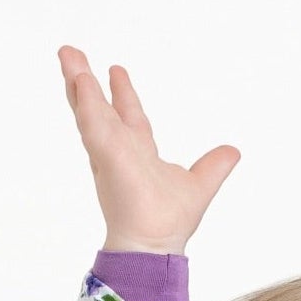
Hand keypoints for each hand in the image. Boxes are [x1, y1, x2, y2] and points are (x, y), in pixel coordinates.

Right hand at [58, 47, 240, 252]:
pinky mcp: (104, 155)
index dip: (123, 95)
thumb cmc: (169, 225)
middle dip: (85, 81)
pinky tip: (78, 78)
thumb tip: (233, 152)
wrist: (155, 247)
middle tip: (71, 53)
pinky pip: (91, 121)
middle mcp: (120, 150)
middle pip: (99, 108)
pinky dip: (84, 99)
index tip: (116, 71)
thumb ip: (213, 167)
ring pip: (89, 108)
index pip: (128, 118)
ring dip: (77, 80)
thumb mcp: (200, 185)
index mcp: (139, 154)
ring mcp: (109, 152)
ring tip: (66, 53)